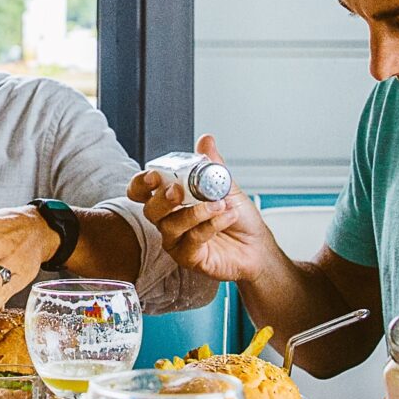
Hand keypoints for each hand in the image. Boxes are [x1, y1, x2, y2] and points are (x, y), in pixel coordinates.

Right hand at [127, 133, 276, 283]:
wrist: (256, 246)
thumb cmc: (237, 218)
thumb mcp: (226, 186)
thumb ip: (212, 165)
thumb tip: (205, 140)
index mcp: (172, 200)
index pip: (143, 191)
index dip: (142, 183)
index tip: (154, 176)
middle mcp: (169, 220)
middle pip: (150, 210)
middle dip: (163, 199)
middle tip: (178, 190)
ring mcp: (177, 240)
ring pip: (171, 225)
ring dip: (196, 211)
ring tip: (219, 203)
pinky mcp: (189, 257)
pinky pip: (192, 240)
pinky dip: (210, 225)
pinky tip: (226, 216)